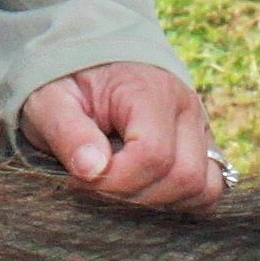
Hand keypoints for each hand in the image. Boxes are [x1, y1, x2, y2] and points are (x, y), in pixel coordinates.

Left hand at [19, 62, 225, 209]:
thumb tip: (92, 170)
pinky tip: (143, 193)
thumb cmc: (65, 82)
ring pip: (205, 188)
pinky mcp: (201, 147)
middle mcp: (186, 108)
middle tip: (96, 186)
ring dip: (162, 202)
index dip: (115, 181)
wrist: (84, 58)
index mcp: (150, 91)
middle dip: (136, 196)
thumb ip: (68, 132)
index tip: (78, 179)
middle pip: (185, 176)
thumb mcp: (50, 101)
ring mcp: (199, 129)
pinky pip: (210, 187)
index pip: (153, 154)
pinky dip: (180, 201)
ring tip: (120, 189)